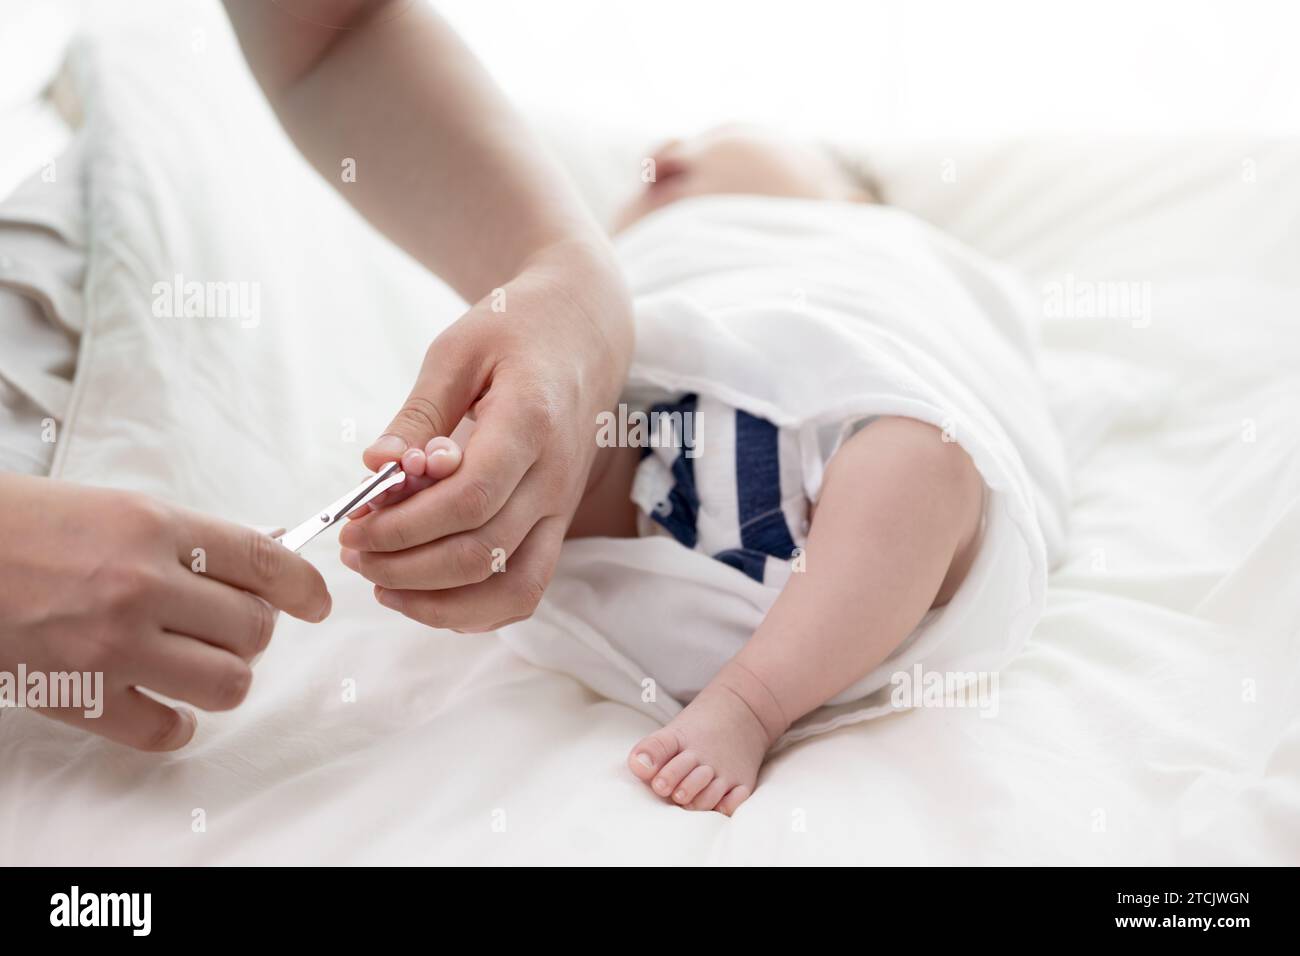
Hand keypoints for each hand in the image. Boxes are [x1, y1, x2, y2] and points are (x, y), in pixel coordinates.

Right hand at [0, 474, 331, 749]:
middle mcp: (143, 586)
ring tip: (199, 663)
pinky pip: (165, 730)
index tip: (315, 603)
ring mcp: (114, 645)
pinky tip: (165, 707)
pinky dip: (176, 725)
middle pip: (253, 627)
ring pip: (228, 682)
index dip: (303, 588)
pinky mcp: (82, 695)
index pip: (264, 563)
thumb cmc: (28, 526)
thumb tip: (258, 566)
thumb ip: (188, 541)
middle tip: (226, 625)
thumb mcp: (119, 511)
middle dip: (251, 629)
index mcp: (156, 530)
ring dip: (225, 676)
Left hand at [338, 240, 632, 630]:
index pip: (470, 499)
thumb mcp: (458, 350)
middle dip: (406, 566)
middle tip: (354, 553)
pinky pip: (526, 589)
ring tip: (383, 584)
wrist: (586, 333)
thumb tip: (375, 469)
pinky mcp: (560, 523)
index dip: (405, 525)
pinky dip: (475, 609)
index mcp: (531, 421)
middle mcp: (556, 476)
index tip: (354, 525)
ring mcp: (563, 506)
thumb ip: (419, 414)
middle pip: (483, 552)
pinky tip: (425, 594)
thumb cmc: (517, 330)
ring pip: (513, 588)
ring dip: (440, 602)